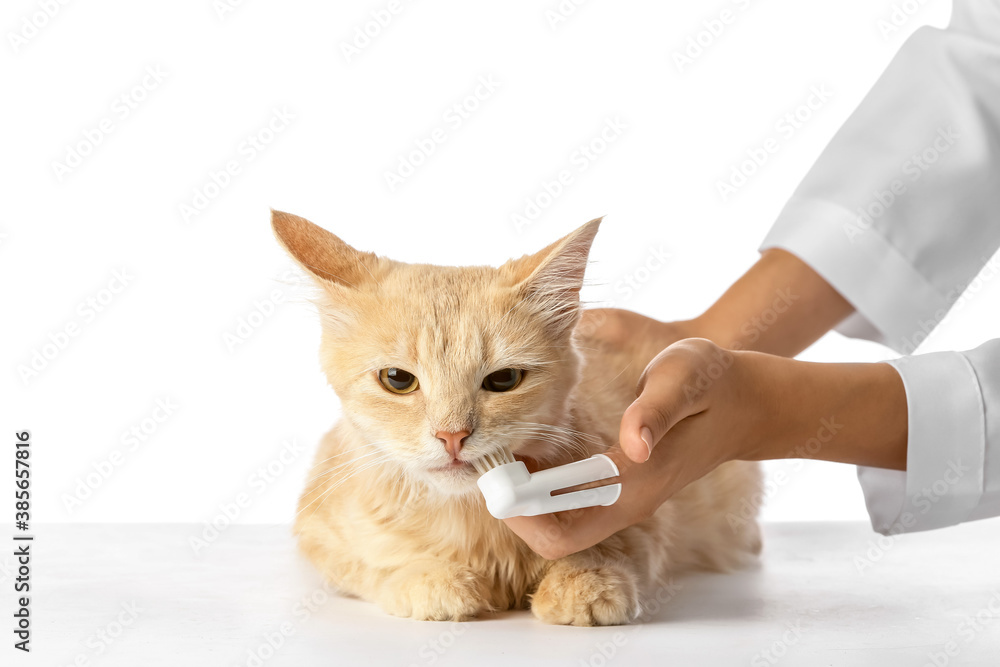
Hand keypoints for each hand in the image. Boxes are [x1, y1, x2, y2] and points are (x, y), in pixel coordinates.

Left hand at [505, 338, 761, 559]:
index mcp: (636, 486)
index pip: (563, 532)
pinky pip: (567, 499)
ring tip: (496, 450)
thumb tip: (632, 443)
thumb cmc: (715, 383)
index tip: (494, 475)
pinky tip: (523, 444)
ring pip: (556, 520)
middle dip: (511, 506)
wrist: (748, 400)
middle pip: (552, 535)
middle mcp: (624, 501)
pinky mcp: (619, 482)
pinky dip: (538, 481)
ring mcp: (622, 495)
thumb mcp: (684, 379)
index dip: (520, 514)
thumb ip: (657, 409)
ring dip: (521, 494)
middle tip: (486, 460)